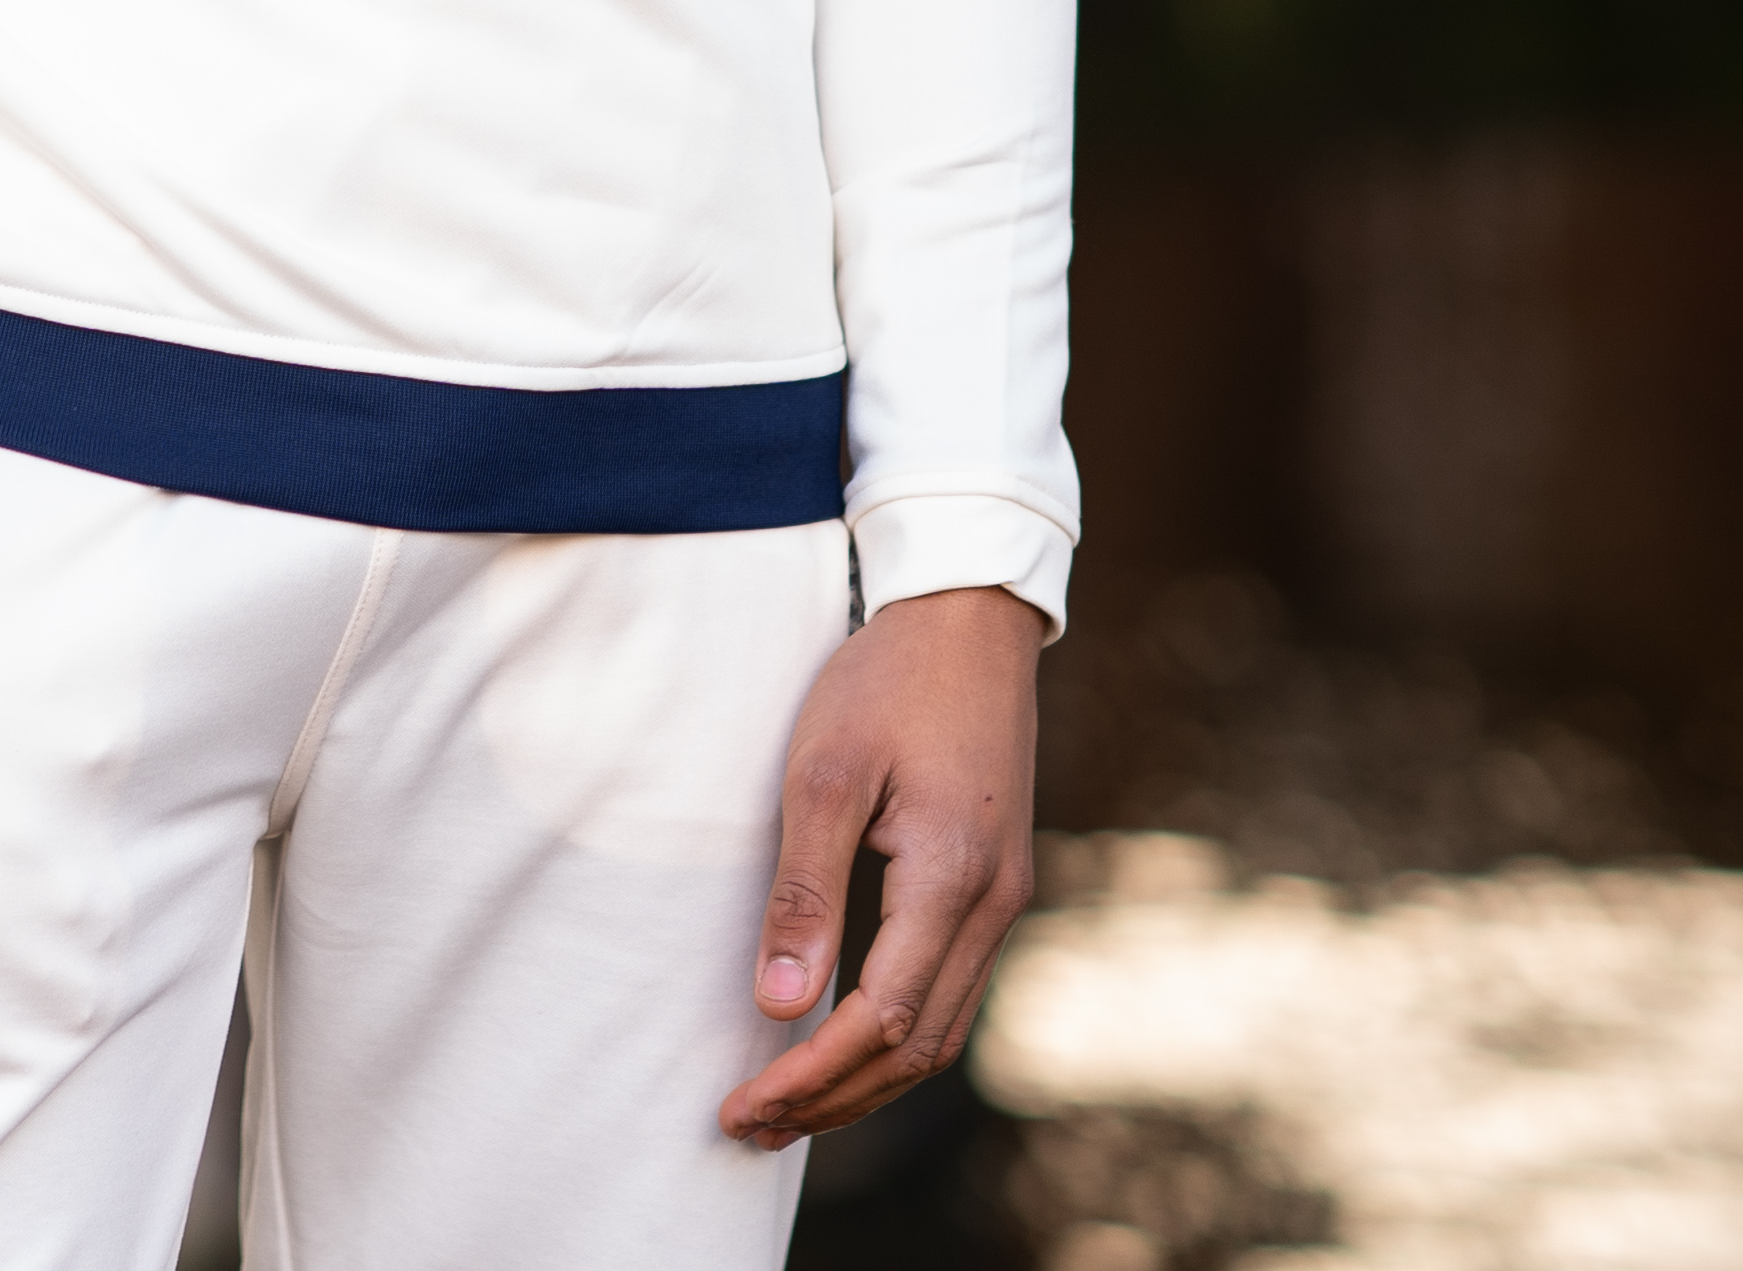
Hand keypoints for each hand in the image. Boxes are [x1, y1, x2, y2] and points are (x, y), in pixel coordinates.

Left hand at [718, 583, 1044, 1148]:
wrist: (968, 615)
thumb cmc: (887, 681)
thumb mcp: (827, 771)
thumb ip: (806, 891)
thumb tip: (781, 1008)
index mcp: (951, 879)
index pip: (879, 1021)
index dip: (809, 1077)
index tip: (740, 1106)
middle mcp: (992, 905)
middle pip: (915, 1050)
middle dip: (831, 1101)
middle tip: (747, 1127)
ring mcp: (1002, 898)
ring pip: (939, 1033)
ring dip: (864, 1081)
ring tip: (786, 1107)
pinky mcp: (995, 884)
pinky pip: (950, 993)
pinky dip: (895, 1039)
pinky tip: (843, 1042)